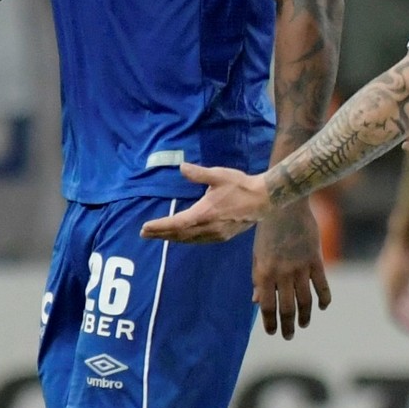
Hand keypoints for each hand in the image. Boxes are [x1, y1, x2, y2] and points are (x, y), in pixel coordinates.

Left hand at [141, 165, 274, 243]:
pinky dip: (186, 239)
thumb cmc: (240, 185)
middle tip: (144, 233)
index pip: (176, 223)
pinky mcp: (222, 236)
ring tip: (159, 236)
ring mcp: (215, 234)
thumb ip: (198, 174)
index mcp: (204, 213)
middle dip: (161, 234)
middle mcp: (207, 227)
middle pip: (179, 234)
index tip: (145, 228)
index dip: (159, 226)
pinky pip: (198, 240)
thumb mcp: (219, 175)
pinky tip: (181, 236)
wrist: (264, 199)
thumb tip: (181, 167)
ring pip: (188, 240)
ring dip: (172, 238)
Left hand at [251, 200, 332, 338]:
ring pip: (305, 300)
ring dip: (305, 316)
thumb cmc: (267, 229)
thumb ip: (258, 279)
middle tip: (289, 335)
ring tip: (304, 324)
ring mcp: (300, 266)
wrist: (284, 204)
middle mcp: (281, 273)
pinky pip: (322, 284)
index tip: (273, 332)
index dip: (270, 323)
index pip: (267, 307)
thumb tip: (257, 301)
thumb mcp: (257, 254)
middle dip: (288, 325)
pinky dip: (324, 298)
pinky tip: (323, 306)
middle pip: (286, 308)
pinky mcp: (315, 258)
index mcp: (263, 273)